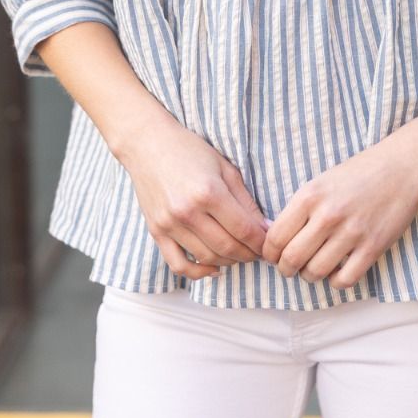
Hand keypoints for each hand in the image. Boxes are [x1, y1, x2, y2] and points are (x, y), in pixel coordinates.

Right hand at [119, 105, 269, 280]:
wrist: (147, 144)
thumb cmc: (189, 150)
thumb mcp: (224, 167)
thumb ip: (245, 200)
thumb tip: (265, 228)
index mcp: (209, 192)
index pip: (244, 229)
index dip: (261, 242)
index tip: (270, 244)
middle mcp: (188, 212)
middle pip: (227, 247)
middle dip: (249, 254)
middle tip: (259, 252)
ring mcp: (169, 224)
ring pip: (206, 258)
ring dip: (228, 262)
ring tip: (239, 254)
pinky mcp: (156, 232)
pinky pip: (178, 264)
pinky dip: (198, 273)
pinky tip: (213, 268)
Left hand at [260, 137, 417, 288]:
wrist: (401, 167)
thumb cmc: (358, 173)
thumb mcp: (320, 182)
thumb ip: (299, 209)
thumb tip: (274, 237)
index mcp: (310, 196)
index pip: (275, 237)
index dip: (269, 254)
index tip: (274, 256)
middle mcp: (328, 215)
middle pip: (292, 259)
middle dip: (286, 269)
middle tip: (290, 268)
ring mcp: (351, 233)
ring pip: (315, 272)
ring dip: (309, 276)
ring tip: (313, 268)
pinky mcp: (373, 247)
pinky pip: (345, 280)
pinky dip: (336, 281)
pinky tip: (337, 270)